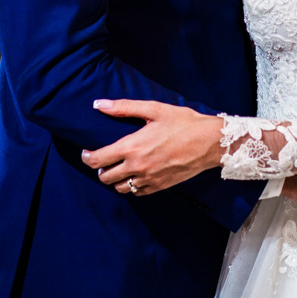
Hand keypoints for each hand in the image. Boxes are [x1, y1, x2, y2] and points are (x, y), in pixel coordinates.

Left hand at [81, 99, 223, 194]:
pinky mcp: (159, 187)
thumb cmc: (183, 122)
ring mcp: (148, 179)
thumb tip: (99, 104)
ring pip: (119, 188)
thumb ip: (124, 107)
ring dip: (115, 179)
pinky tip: (135, 174)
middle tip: (104, 159)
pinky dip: (131, 186)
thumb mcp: (154, 109)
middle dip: (100, 169)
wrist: (210, 143)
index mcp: (132, 147)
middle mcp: (137, 167)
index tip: (86, 152)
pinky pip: (136, 193)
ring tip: (119, 167)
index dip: (87, 157)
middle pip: (105, 177)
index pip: (98, 160)